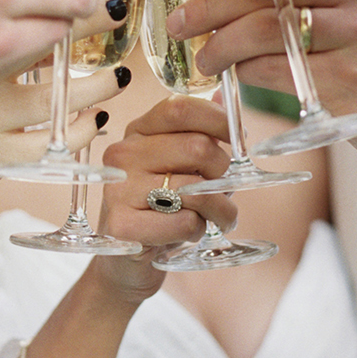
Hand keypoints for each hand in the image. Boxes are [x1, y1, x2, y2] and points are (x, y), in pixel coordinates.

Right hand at [90, 97, 238, 300]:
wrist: (128, 261)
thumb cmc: (163, 207)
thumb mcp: (183, 166)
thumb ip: (201, 133)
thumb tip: (221, 97)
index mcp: (138, 131)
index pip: (179, 108)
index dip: (218, 120)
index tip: (238, 138)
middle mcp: (123, 154)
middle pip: (197, 147)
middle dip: (224, 173)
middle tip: (226, 190)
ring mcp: (118, 189)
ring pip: (196, 190)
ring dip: (220, 209)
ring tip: (217, 218)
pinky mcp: (120, 225)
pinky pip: (184, 223)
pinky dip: (198, 230)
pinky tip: (189, 232)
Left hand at [169, 0, 356, 198]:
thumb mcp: (355, 2)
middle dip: (208, 6)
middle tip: (179, 20)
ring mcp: (356, 42)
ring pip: (262, 33)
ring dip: (219, 46)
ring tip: (202, 56)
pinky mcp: (347, 86)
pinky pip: (274, 73)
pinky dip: (243, 73)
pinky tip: (233, 75)